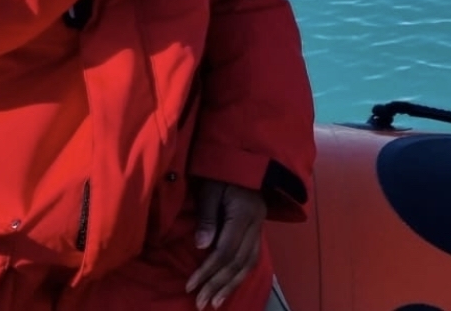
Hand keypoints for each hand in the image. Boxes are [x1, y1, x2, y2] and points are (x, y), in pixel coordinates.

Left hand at [185, 178, 266, 308]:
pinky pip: (252, 258)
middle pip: (237, 263)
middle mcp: (255, 225)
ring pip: (248, 264)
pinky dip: (240, 274)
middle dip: (217, 285)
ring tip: (215, 302)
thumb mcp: (210, 187)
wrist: (246, 155)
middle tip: (201, 304)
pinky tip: (231, 285)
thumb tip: (201, 247)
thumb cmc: (222, 168)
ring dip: (231, 285)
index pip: (225, 251)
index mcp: (243, 214)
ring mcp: (260, 227)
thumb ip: (207, 217)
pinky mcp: (259, 228)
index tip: (190, 286)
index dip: (207, 271)